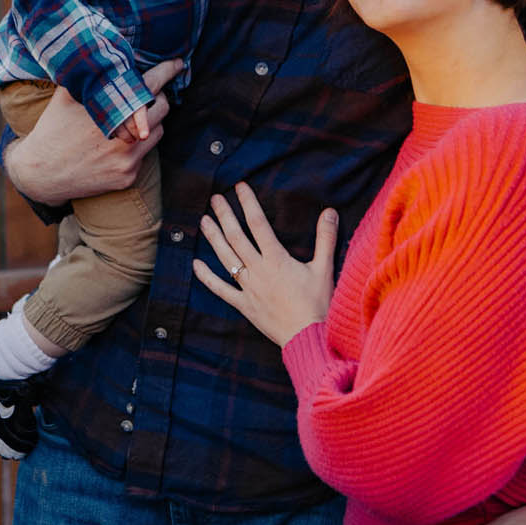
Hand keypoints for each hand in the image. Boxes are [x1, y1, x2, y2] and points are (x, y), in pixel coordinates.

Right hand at [2, 59, 182, 204]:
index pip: (148, 85)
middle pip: (161, 108)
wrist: (40, 173)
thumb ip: (89, 77)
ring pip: (158, 132)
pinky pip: (145, 156)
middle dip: (158, 98)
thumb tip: (104, 53)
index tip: (178, 64)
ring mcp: (126, 160)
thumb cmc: (52, 129)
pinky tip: (119, 142)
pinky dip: (138, 146)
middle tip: (147, 94)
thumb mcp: (65, 97)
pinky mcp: (126, 177)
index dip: (166, 72)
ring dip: (151, 122)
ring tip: (132, 118)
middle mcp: (122, 137)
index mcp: (109, 112)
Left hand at [192, 182, 336, 346]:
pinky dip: (207, 278)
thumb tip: (329, 211)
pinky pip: (221, 290)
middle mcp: (258, 270)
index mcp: (277, 259)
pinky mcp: (245, 305)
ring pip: (226, 259)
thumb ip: (325, 238)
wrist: (308, 337)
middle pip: (236, 238)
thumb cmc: (318, 304)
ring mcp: (249, 288)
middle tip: (215, 199)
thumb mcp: (324, 268)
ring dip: (213, 239)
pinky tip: (196, 265)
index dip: (248, 203)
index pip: (258, 224)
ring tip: (203, 221)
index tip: (239, 187)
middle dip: (225, 216)